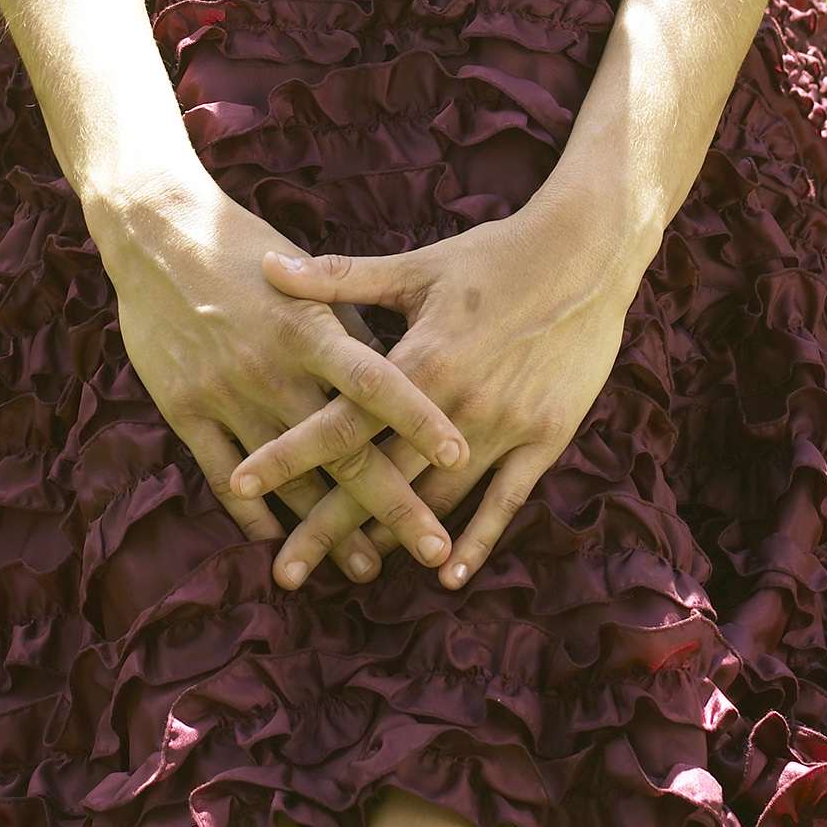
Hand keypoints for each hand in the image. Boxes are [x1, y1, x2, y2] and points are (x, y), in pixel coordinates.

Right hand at [88, 168, 472, 579]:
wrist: (155, 233)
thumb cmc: (244, 248)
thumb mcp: (305, 277)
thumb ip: (347, 327)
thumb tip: (401, 371)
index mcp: (309, 327)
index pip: (376, 379)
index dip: (418, 418)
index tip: (458, 455)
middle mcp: (271, 367)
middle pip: (342, 448)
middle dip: (391, 504)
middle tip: (434, 549)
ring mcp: (226, 394)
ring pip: (287, 479)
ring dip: (327, 527)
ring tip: (366, 567)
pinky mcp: (184, 410)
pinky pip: (223, 478)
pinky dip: (254, 515)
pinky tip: (281, 541)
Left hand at [224, 203, 641, 592]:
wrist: (587, 253)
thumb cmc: (492, 256)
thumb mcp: (414, 267)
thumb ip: (337, 280)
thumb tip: (267, 268)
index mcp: (417, 362)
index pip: (336, 422)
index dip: (286, 455)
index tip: (239, 486)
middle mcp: (455, 405)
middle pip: (378, 479)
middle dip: (328, 527)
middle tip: (284, 573)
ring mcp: (503, 426)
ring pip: (438, 500)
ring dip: (395, 539)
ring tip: (352, 571)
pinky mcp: (545, 438)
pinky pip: (506, 502)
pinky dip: (477, 541)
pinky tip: (447, 573)